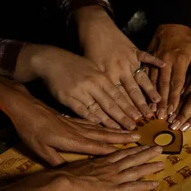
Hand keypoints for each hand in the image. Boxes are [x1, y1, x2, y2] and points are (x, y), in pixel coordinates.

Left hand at [4, 84, 141, 165]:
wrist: (24, 107)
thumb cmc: (30, 130)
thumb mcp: (40, 149)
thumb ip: (56, 161)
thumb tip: (69, 173)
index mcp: (72, 140)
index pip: (97, 146)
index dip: (113, 149)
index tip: (130, 151)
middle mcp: (79, 131)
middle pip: (105, 134)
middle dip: (123, 137)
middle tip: (139, 138)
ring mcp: (77, 123)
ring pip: (102, 127)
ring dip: (118, 130)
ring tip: (131, 130)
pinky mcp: (73, 119)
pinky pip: (94, 122)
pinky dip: (106, 124)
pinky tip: (111, 125)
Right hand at [17, 43, 140, 129]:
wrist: (50, 60)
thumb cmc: (75, 65)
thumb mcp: (94, 68)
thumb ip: (107, 81)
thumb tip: (122, 93)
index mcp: (101, 77)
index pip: (119, 95)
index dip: (130, 107)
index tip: (140, 117)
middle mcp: (93, 84)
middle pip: (112, 104)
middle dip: (124, 116)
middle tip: (135, 127)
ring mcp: (80, 92)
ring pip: (99, 109)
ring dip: (111, 121)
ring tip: (121, 130)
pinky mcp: (68, 98)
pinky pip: (82, 111)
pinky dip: (92, 119)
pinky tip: (101, 126)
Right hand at [57, 146, 163, 190]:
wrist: (62, 182)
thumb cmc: (63, 176)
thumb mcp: (75, 167)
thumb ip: (84, 168)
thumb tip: (83, 171)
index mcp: (100, 161)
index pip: (120, 153)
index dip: (133, 149)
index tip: (142, 144)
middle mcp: (110, 167)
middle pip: (132, 158)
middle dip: (147, 152)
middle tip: (160, 147)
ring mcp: (114, 178)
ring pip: (136, 170)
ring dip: (150, 166)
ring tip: (162, 163)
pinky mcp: (115, 190)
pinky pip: (134, 186)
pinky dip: (146, 184)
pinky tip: (156, 183)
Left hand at [76, 6, 164, 118]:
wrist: (92, 25)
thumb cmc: (87, 48)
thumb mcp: (88, 69)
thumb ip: (97, 86)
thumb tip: (100, 106)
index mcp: (107, 76)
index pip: (118, 97)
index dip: (125, 111)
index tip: (132, 122)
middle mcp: (119, 69)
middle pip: (132, 91)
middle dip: (140, 106)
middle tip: (148, 117)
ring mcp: (128, 59)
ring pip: (141, 78)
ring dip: (150, 90)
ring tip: (158, 101)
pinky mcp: (134, 49)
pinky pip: (146, 56)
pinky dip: (154, 61)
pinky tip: (164, 65)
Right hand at [147, 24, 190, 119]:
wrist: (172, 24)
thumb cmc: (187, 42)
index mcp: (180, 60)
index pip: (177, 83)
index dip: (175, 98)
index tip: (174, 111)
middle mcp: (166, 61)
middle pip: (163, 85)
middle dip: (163, 102)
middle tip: (162, 117)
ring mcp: (154, 60)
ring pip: (152, 82)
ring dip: (152, 97)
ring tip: (152, 111)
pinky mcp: (147, 59)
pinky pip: (145, 75)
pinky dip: (144, 87)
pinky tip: (143, 98)